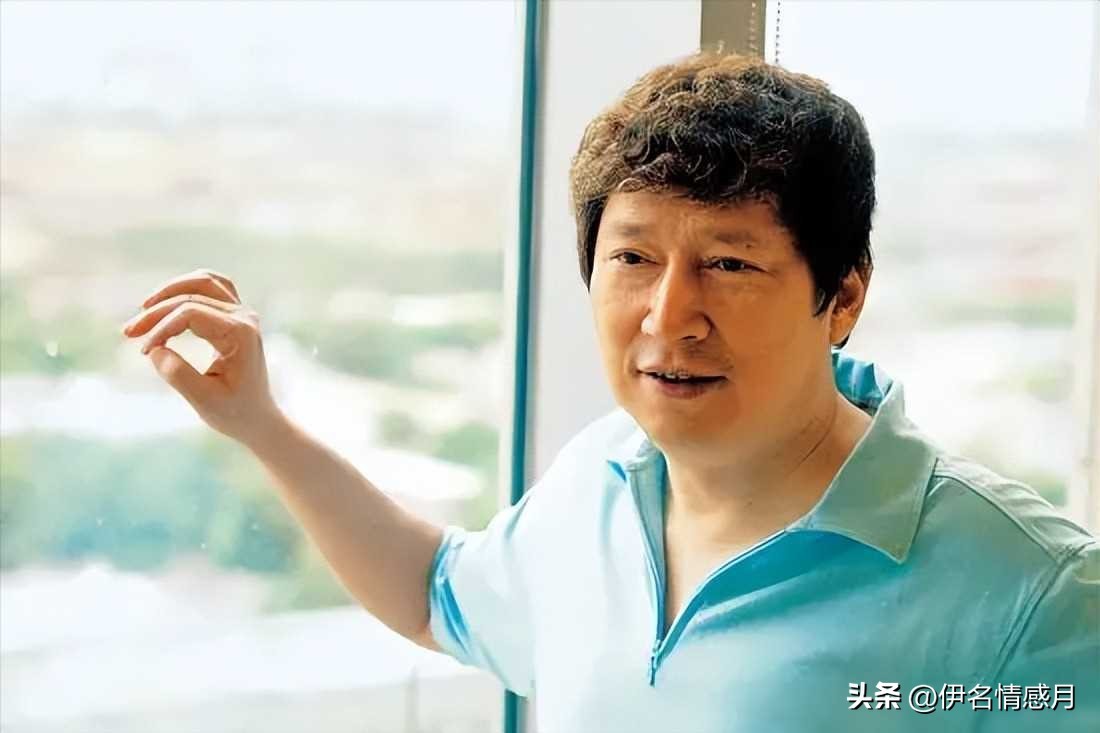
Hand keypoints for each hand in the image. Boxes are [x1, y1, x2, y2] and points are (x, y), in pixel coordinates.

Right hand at [121, 268, 283, 446]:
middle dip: (157, 311)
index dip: (161, 328)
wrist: (256, 418)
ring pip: (204, 281)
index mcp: (241, 334)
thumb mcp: (203, 400)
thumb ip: (178, 374)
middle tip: (128, 332)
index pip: (191, 313)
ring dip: (170, 291)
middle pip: (193, 295)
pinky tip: (167, 300)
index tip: (144, 352)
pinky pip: (213, 287)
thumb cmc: (234, 412)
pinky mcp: (236, 316)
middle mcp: (245, 317)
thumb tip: (154, 349)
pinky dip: (187, 287)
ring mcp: (243, 313)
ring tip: (144, 308)